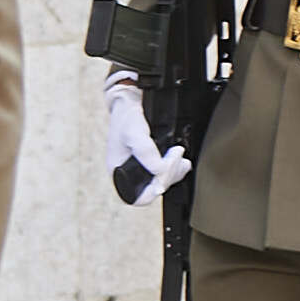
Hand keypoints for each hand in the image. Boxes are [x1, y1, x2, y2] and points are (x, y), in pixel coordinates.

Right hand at [102, 74, 191, 205]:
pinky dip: (176, 166)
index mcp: (118, 172)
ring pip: (162, 181)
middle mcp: (129, 173)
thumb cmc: (127, 117)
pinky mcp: (151, 161)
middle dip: (169, 174)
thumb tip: (159, 170)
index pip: (137, 197)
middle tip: (177, 155)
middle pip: (154, 189)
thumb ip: (146, 153)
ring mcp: (141, 167)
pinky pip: (166, 171)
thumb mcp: (135, 133)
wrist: (130, 102)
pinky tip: (180, 158)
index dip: (152, 192)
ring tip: (181, 157)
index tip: (163, 179)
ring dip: (175, 171)